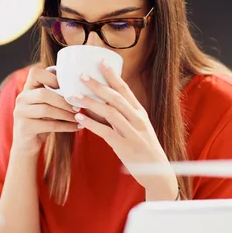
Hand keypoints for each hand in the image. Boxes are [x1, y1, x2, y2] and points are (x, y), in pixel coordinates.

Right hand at [12, 66, 80, 156]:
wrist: (26, 146)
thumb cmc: (41, 122)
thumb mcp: (45, 105)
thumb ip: (54, 94)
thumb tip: (79, 85)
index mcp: (27, 89)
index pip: (35, 73)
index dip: (52, 77)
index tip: (67, 88)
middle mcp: (21, 98)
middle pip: (43, 94)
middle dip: (63, 101)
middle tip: (78, 107)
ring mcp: (20, 113)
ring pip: (46, 110)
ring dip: (66, 114)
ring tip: (79, 117)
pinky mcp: (24, 128)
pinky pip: (49, 125)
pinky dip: (65, 126)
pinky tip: (76, 127)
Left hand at [71, 61, 178, 199]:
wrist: (156, 170)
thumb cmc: (144, 146)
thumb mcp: (138, 126)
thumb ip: (123, 114)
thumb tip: (101, 101)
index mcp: (140, 111)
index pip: (125, 89)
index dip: (112, 75)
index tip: (101, 62)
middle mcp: (137, 119)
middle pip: (115, 97)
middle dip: (97, 85)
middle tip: (81, 75)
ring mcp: (131, 132)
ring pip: (109, 112)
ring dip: (90, 103)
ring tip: (74, 96)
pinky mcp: (123, 146)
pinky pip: (105, 131)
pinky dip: (91, 123)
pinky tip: (79, 118)